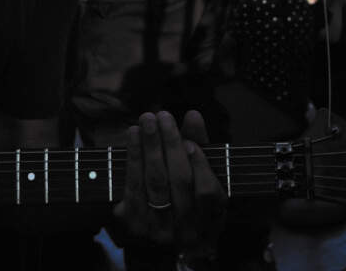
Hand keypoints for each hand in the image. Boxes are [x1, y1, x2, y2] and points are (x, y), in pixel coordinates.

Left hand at [113, 111, 225, 257]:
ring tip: (147, 120)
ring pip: (155, 182)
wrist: (168, 228)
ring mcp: (159, 228)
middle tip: (163, 116)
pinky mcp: (135, 221)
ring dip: (150, 146)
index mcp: (211, 220)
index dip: (198, 165)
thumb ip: (200, 143)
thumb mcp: (203, 172)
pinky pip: (133, 185)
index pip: (206, 192)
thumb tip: (193, 115)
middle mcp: (186, 230)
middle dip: (170, 145)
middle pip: (178, 182)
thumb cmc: (192, 194)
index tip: (189, 142)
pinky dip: (133, 157)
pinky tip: (134, 135)